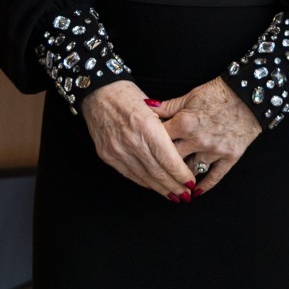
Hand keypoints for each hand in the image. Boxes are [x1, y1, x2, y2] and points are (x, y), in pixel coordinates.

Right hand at [79, 81, 194, 200]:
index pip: (168, 159)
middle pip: (157, 172)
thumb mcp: (152, 106)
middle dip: (174, 186)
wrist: (97, 92)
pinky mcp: (107, 155)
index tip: (191, 183)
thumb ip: (165, 128)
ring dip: (160, 188)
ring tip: (174, 195)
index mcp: (146, 126)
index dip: (180, 174)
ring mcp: (117, 150)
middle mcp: (131, 141)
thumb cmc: (127, 94)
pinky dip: (144, 182)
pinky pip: (129, 174)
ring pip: (144, 177)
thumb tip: (181, 149)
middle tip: (186, 195)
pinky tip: (154, 186)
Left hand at [153, 77, 261, 195]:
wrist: (249, 95)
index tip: (146, 149)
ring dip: (181, 176)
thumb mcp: (190, 96)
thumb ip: (167, 106)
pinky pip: (215, 176)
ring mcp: (214, 150)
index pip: (158, 140)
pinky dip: (205, 185)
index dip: (150, 144)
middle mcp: (197, 140)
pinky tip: (196, 191)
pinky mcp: (229, 156)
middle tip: (155, 170)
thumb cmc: (218, 93)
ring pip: (191, 171)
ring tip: (173, 182)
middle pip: (171, 159)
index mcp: (184, 123)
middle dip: (162, 165)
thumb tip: (145, 107)